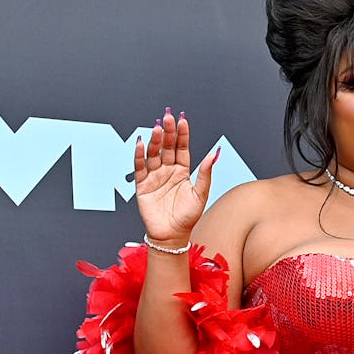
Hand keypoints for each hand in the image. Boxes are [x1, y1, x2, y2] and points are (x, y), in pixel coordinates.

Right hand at [133, 110, 218, 244]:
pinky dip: (139, 155)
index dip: (182, 135)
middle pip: (167, 147)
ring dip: (155, 141)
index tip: (182, 121)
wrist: (172, 236)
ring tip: (158, 128)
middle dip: (168, 132)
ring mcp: (154, 176)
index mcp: (182, 171)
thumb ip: (205, 174)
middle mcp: (167, 171)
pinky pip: (140, 167)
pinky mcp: (142, 185)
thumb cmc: (187, 218)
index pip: (181, 148)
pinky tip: (141, 143)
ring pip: (154, 153)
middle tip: (168, 117)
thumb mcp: (200, 194)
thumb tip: (214, 154)